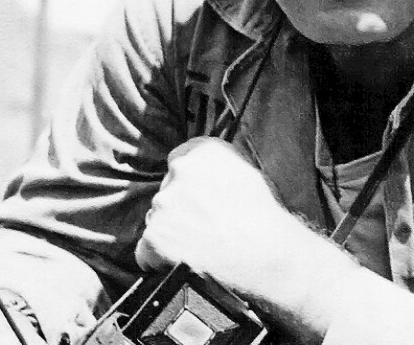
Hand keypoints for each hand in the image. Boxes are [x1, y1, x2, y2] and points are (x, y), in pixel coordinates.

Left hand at [134, 137, 309, 295]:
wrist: (266, 254)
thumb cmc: (264, 219)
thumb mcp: (248, 176)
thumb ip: (218, 170)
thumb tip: (205, 179)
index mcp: (203, 151)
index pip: (181, 162)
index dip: (189, 185)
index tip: (197, 199)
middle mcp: (179, 171)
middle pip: (168, 192)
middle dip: (180, 209)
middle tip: (204, 227)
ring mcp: (163, 203)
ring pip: (158, 220)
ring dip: (172, 233)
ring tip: (200, 247)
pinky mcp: (154, 235)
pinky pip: (147, 250)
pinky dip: (159, 259)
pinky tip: (185, 262)